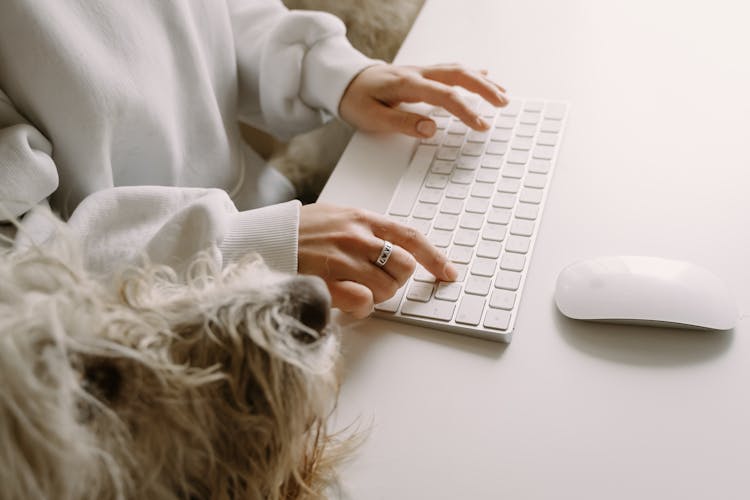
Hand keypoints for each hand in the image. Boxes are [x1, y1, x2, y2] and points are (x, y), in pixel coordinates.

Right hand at [298, 202, 456, 318]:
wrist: (260, 239)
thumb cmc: (296, 232)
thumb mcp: (334, 217)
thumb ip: (363, 229)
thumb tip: (391, 248)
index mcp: (360, 219)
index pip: (409, 237)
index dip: (434, 258)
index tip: (448, 273)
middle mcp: (355, 237)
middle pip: (403, 267)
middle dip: (396, 281)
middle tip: (378, 282)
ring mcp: (341, 259)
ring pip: (385, 288)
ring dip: (377, 296)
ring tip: (355, 289)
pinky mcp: (326, 282)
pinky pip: (362, 302)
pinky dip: (361, 308)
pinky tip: (348, 302)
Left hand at [339, 63, 506, 138]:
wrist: (343, 81)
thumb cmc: (356, 100)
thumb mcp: (373, 118)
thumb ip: (403, 123)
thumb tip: (431, 129)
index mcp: (407, 84)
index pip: (445, 96)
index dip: (466, 111)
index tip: (482, 126)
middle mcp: (418, 73)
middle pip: (459, 75)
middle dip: (484, 89)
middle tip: (503, 103)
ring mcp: (420, 71)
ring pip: (458, 70)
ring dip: (482, 80)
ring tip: (502, 94)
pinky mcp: (421, 73)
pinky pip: (451, 70)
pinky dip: (471, 73)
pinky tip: (484, 76)